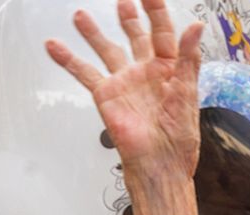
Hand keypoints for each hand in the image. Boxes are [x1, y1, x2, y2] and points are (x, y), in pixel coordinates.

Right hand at [46, 0, 204, 177]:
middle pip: (136, 35)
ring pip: (107, 49)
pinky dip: (68, 59)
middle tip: (123, 1)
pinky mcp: (106, 95)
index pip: (163, 32)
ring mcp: (124, 82)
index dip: (156, 10)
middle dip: (129, 17)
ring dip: (93, 33)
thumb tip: (196, 28)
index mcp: (170, 69)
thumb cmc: (178, 137)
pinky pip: (84, 72)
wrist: (157, 163)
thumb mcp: (187, 93)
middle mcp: (146, 72)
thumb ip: (188, 58)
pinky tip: (54, 46)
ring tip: (81, 16)